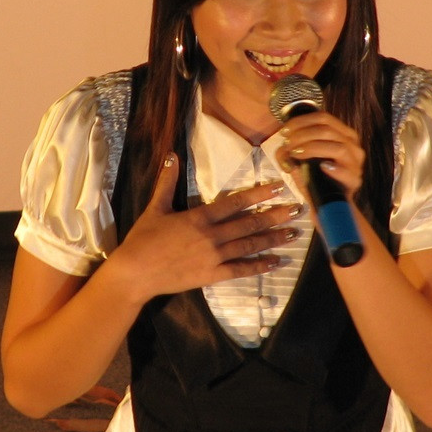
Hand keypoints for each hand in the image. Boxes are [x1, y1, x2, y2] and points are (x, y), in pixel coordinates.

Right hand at [110, 153, 298, 301]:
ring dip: (273, 239)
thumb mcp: (155, 207)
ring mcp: (214, 257)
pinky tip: (276, 262)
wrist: (134, 273)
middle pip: (249, 223)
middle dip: (275, 216)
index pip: (235, 202)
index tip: (278, 188)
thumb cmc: (143, 239)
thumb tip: (171, 155)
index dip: (258, 194)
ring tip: (293, 233)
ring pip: (249, 245)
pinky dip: (260, 266)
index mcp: (199, 217)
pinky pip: (241, 270)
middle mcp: (212, 235)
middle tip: (297, 210)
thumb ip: (167, 181)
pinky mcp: (212, 275)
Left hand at [274, 111, 364, 198]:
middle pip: (328, 130)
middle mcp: (352, 145)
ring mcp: (355, 163)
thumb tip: (283, 147)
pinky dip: (334, 169)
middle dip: (303, 135)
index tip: (285, 131)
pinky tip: (322, 167)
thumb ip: (289, 150)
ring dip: (314, 148)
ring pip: (338, 147)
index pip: (323, 118)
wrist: (326, 204)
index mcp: (342, 134)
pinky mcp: (355, 181)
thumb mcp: (299, 159)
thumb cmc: (313, 178)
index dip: (302, 121)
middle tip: (288, 144)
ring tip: (297, 154)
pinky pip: (347, 172)